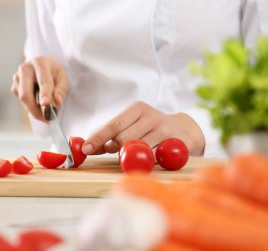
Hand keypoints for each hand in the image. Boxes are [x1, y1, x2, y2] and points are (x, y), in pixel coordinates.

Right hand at [11, 56, 68, 120]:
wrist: (44, 66)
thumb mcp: (63, 78)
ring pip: (22, 99)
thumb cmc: (54, 72)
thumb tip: (57, 102)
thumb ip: (61, 90)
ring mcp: (17, 77)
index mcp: (40, 63)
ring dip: (34, 109)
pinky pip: (20, 101)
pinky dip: (30, 106)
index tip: (45, 104)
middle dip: (35, 109)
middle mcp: (25, 68)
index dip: (44, 93)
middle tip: (46, 119)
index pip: (42, 80)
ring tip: (45, 113)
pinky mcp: (14, 86)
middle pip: (25, 93)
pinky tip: (38, 104)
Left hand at [81, 101, 204, 155]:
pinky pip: (153, 158)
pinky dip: (147, 161)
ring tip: (138, 152)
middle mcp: (150, 116)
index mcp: (137, 108)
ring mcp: (164, 129)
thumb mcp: (131, 126)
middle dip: (117, 149)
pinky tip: (151, 156)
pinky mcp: (175, 143)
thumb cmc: (150, 129)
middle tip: (120, 152)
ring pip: (137, 150)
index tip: (86, 148)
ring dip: (132, 156)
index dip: (98, 138)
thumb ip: (110, 137)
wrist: (184, 130)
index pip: (113, 125)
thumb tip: (87, 147)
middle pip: (123, 140)